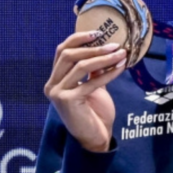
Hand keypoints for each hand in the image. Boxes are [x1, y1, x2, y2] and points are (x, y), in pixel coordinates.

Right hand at [44, 29, 127, 152]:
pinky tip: (120, 68)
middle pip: (69, 55)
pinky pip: (91, 81)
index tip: (98, 33)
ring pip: (80, 66)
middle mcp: (51, 85)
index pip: (62, 51)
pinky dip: (108, 73)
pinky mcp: (68, 101)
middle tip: (115, 45)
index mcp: (54, 80)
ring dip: (103, 58)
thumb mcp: (91, 87)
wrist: (94, 139)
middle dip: (93, 47)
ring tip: (121, 54)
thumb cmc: (93, 114)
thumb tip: (106, 47)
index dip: (78, 39)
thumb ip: (93, 70)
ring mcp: (58, 93)